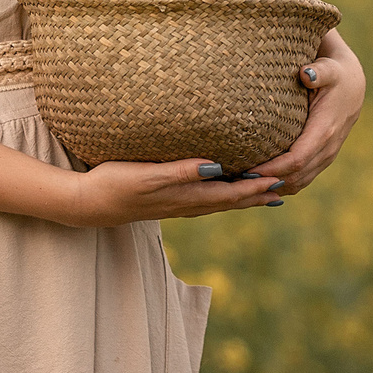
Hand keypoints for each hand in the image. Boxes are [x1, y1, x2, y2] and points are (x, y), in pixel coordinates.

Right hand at [65, 157, 287, 226]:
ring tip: (264, 194)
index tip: (280, 179)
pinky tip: (221, 188)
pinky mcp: (166, 200)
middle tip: (285, 188)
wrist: (88, 204)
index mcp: (186, 198)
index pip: (231, 194)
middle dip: (257, 196)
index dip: (256, 188)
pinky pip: (205, 200)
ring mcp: (176, 204)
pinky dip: (222, 196)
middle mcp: (186, 204)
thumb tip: (217, 168)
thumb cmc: (115, 185)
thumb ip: (182, 171)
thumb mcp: (148, 175)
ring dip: (243, 198)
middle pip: (231, 202)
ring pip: (219, 203)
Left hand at [246, 27, 364, 194]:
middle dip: (267, 182)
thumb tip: (306, 74)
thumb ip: (318, 72)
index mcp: (325, 131)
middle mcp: (327, 149)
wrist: (352, 86)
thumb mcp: (328, 69)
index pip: (296, 160)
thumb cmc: (334, 75)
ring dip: (272, 187)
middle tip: (236, 180)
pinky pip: (301, 180)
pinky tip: (259, 184)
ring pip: (298, 183)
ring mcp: (325, 158)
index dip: (271, 169)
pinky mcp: (321, 160)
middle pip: (295, 177)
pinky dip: (281, 185)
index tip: (246, 170)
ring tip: (242, 185)